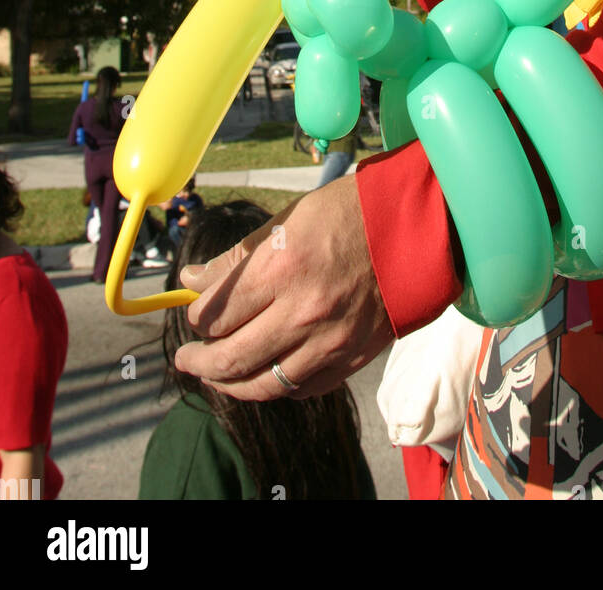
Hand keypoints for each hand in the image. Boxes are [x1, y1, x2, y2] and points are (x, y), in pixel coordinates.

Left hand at [174, 177, 393, 400]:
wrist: (416, 228)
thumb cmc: (349, 213)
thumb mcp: (287, 220)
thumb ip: (237, 258)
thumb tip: (191, 281)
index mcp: (282, 270)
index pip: (215, 314)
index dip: (196, 317)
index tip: (193, 311)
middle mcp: (302, 313)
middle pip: (230, 360)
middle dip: (198, 362)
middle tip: (186, 358)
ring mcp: (329, 342)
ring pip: (263, 386)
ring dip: (230, 385)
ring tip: (216, 376)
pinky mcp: (351, 358)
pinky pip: (301, 389)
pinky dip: (276, 386)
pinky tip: (265, 374)